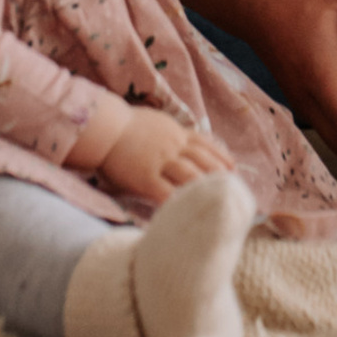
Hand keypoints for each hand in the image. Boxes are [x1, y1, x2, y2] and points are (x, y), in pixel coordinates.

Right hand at [99, 105, 234, 203]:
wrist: (104, 127)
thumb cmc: (124, 125)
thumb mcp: (155, 122)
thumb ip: (169, 133)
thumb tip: (180, 142)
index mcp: (176, 133)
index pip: (206, 144)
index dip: (221, 156)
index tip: (232, 168)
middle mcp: (173, 146)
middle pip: (204, 161)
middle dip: (219, 175)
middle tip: (231, 190)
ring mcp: (160, 162)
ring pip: (191, 176)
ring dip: (205, 190)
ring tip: (216, 203)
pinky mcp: (146, 178)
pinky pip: (167, 194)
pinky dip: (179, 204)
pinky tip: (187, 214)